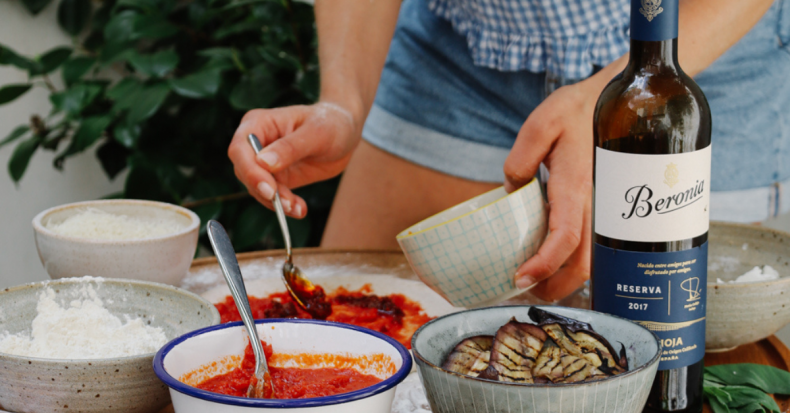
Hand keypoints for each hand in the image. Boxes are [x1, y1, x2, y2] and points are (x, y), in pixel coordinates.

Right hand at [228, 102, 359, 217]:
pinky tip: (299, 209)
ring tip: (297, 208)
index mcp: (258, 123)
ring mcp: (264, 162)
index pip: (240, 149)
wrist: (345, 133)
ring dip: (275, 202)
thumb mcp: (316, 132)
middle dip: (264, 191)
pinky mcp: (276, 178)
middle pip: (245, 172)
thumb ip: (290, 147)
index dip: (250, 171)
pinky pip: (272, 196)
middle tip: (287, 204)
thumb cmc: (330, 122)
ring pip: (257, 188)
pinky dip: (284, 206)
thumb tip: (264, 163)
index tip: (269, 189)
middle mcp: (256, 142)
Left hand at [503, 82, 595, 301]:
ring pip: (591, 260)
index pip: (564, 237)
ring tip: (535, 284)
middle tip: (525, 292)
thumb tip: (511, 191)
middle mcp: (594, 204)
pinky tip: (551, 261)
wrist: (615, 101)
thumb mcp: (541, 123)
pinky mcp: (600, 209)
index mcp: (576, 186)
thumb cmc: (575, 111)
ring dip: (565, 280)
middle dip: (556, 287)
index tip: (519, 278)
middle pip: (583, 263)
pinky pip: (591, 246)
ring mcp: (601, 209)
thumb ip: (521, 157)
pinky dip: (572, 263)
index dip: (544, 264)